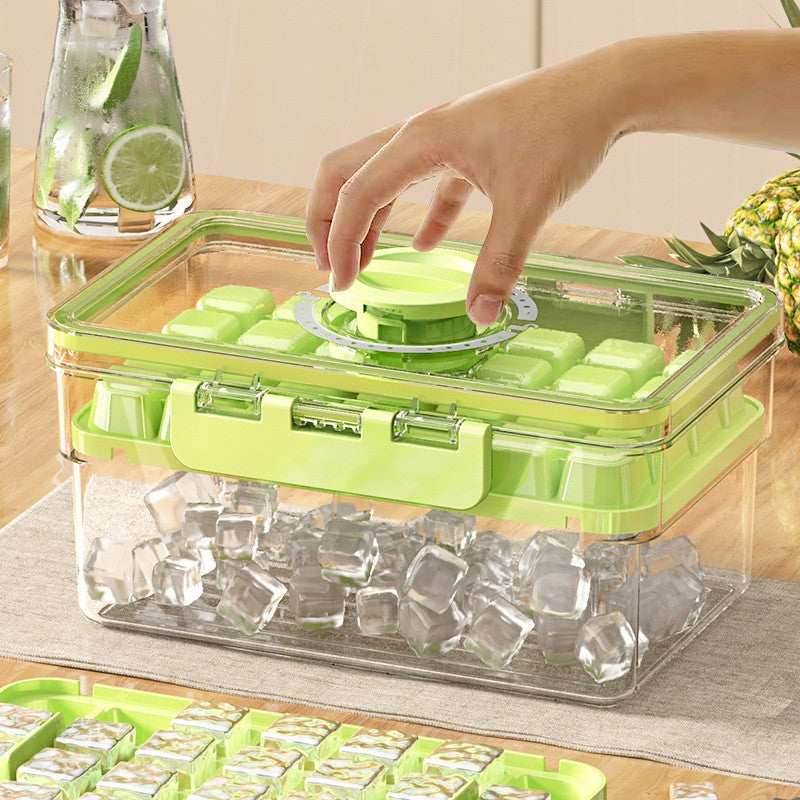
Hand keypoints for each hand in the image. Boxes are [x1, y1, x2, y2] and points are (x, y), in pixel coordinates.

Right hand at [306, 46, 626, 324]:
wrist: (606, 91)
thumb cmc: (565, 131)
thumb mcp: (529, 204)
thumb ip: (500, 263)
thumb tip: (480, 316)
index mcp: (422, 141)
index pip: (357, 194)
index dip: (340, 241)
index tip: (340, 284)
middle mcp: (422, 134)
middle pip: (347, 172)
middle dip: (327, 220)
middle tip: (329, 267)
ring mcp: (444, 139)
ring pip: (380, 177)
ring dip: (365, 219)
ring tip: (362, 263)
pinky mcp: (468, 149)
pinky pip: (426, 185)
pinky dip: (416, 216)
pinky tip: (424, 246)